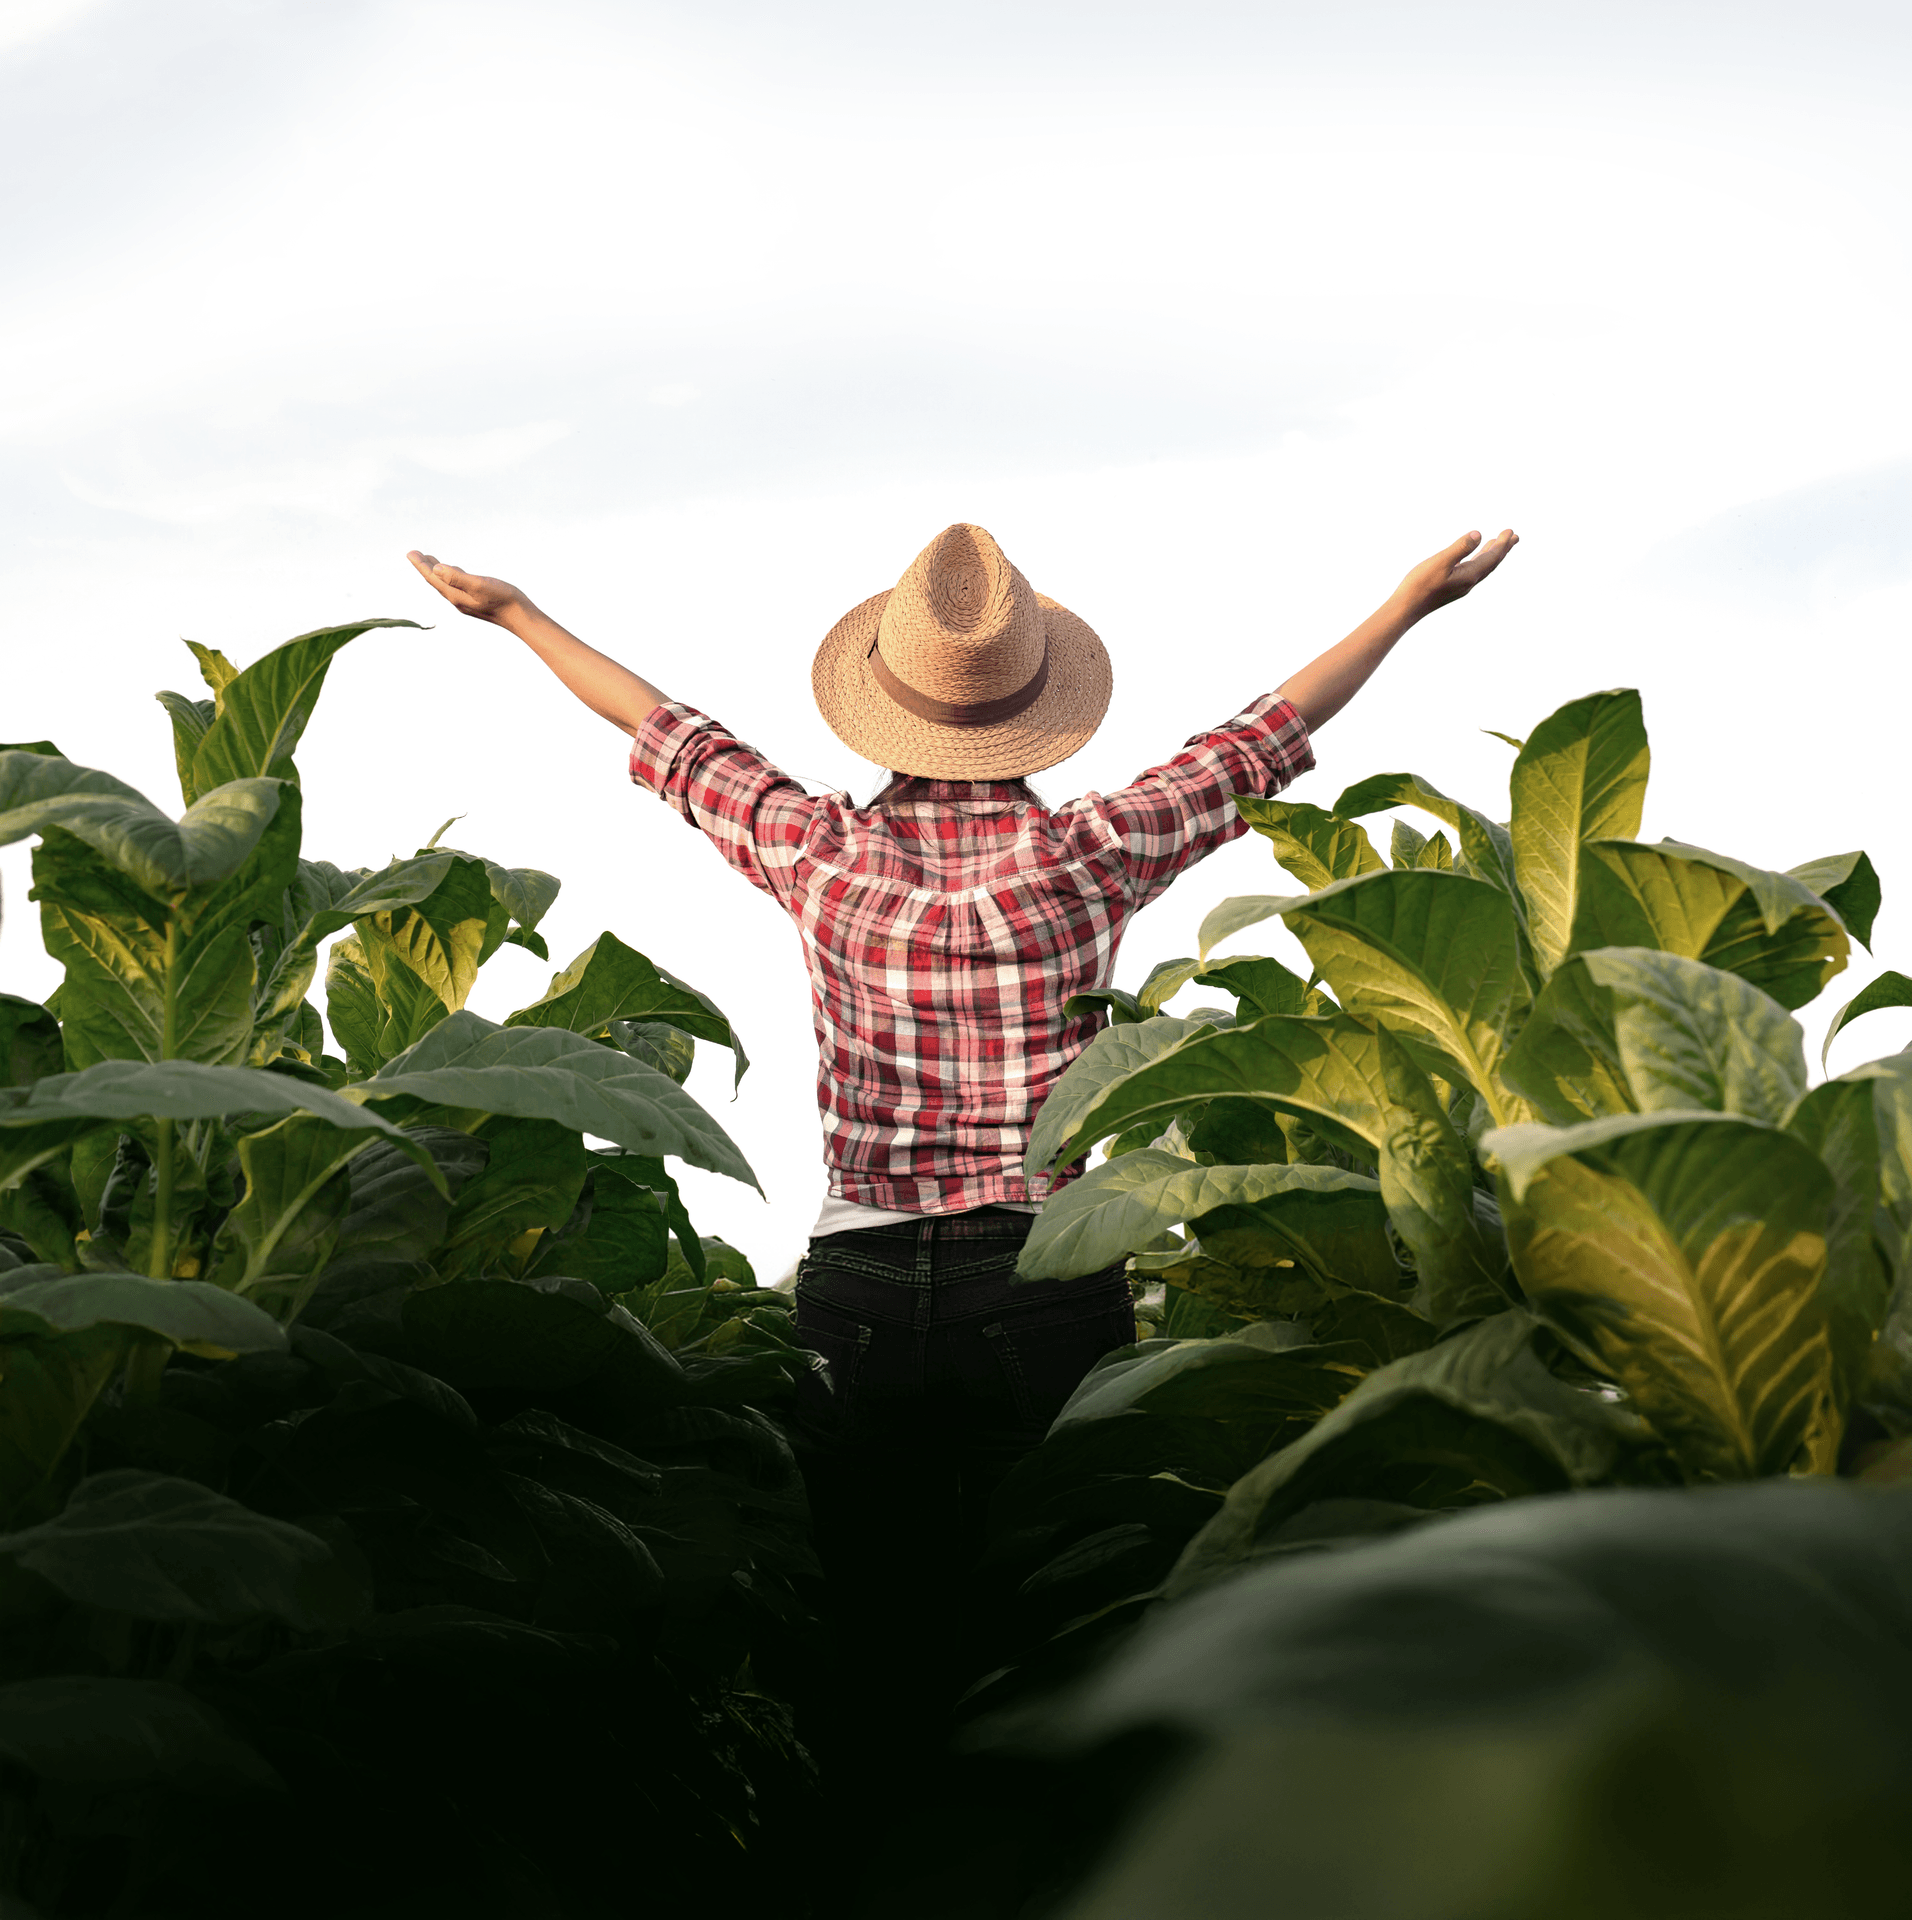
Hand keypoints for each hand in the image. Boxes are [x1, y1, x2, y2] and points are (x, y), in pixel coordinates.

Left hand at [406, 550, 528, 624]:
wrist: (521, 617)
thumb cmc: (503, 600)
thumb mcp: (479, 585)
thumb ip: (457, 577)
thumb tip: (436, 568)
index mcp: (456, 595)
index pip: (433, 578)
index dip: (421, 565)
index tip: (410, 553)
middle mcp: (458, 599)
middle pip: (436, 581)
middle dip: (425, 567)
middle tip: (414, 554)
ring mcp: (467, 600)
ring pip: (446, 583)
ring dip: (437, 571)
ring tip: (429, 561)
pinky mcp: (476, 599)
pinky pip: (457, 585)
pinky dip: (450, 576)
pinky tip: (454, 571)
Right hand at [1393, 528, 1518, 616]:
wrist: (1406, 609)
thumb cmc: (1420, 585)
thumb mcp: (1440, 562)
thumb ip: (1460, 548)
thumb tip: (1478, 534)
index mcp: (1470, 575)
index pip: (1492, 557)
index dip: (1503, 544)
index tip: (1511, 531)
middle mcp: (1469, 582)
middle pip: (1491, 563)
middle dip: (1502, 549)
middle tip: (1514, 537)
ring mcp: (1460, 586)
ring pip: (1482, 568)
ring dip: (1491, 555)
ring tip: (1497, 544)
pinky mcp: (1452, 588)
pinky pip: (1472, 571)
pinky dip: (1477, 561)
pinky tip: (1472, 559)